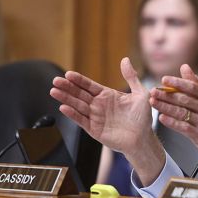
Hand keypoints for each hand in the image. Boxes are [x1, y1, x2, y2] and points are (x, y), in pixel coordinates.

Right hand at [50, 57, 165, 183]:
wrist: (144, 138)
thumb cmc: (143, 117)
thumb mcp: (140, 94)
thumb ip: (131, 77)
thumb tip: (125, 59)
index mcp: (107, 95)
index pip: (89, 86)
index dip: (79, 80)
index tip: (68, 74)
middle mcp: (99, 105)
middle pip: (80, 94)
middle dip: (67, 87)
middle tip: (56, 80)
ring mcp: (96, 118)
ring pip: (77, 106)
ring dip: (66, 99)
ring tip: (54, 91)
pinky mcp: (94, 130)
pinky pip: (82, 121)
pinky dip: (73, 115)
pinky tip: (63, 107)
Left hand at [150, 64, 197, 174]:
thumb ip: (196, 84)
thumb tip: (184, 67)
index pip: (192, 87)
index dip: (177, 82)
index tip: (164, 80)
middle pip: (184, 99)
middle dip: (166, 95)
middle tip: (153, 91)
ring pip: (181, 112)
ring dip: (165, 107)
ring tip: (153, 103)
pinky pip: (183, 127)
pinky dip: (171, 122)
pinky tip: (162, 118)